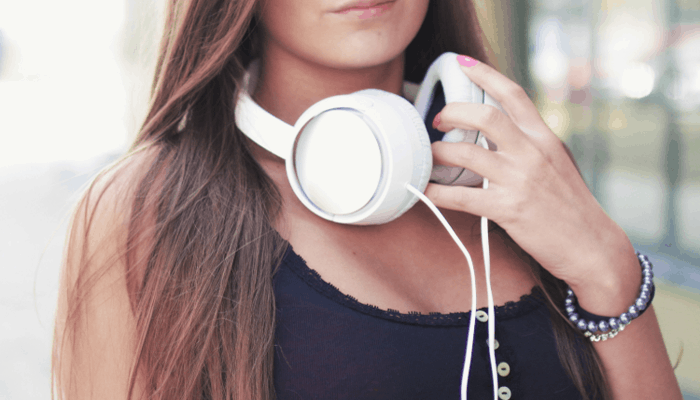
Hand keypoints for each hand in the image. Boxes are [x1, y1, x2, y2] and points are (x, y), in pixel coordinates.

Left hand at [425, 55, 639, 312]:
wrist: (592, 245)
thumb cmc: (570, 205)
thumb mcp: (558, 163)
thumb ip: (531, 144)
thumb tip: (499, 131)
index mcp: (544, 138)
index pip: (514, 95)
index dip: (485, 74)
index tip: (462, 63)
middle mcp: (531, 153)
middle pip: (484, 115)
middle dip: (453, 112)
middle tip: (438, 120)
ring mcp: (519, 180)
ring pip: (466, 153)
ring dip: (439, 152)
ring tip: (430, 156)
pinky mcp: (508, 209)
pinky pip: (461, 197)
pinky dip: (436, 192)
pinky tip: (424, 190)